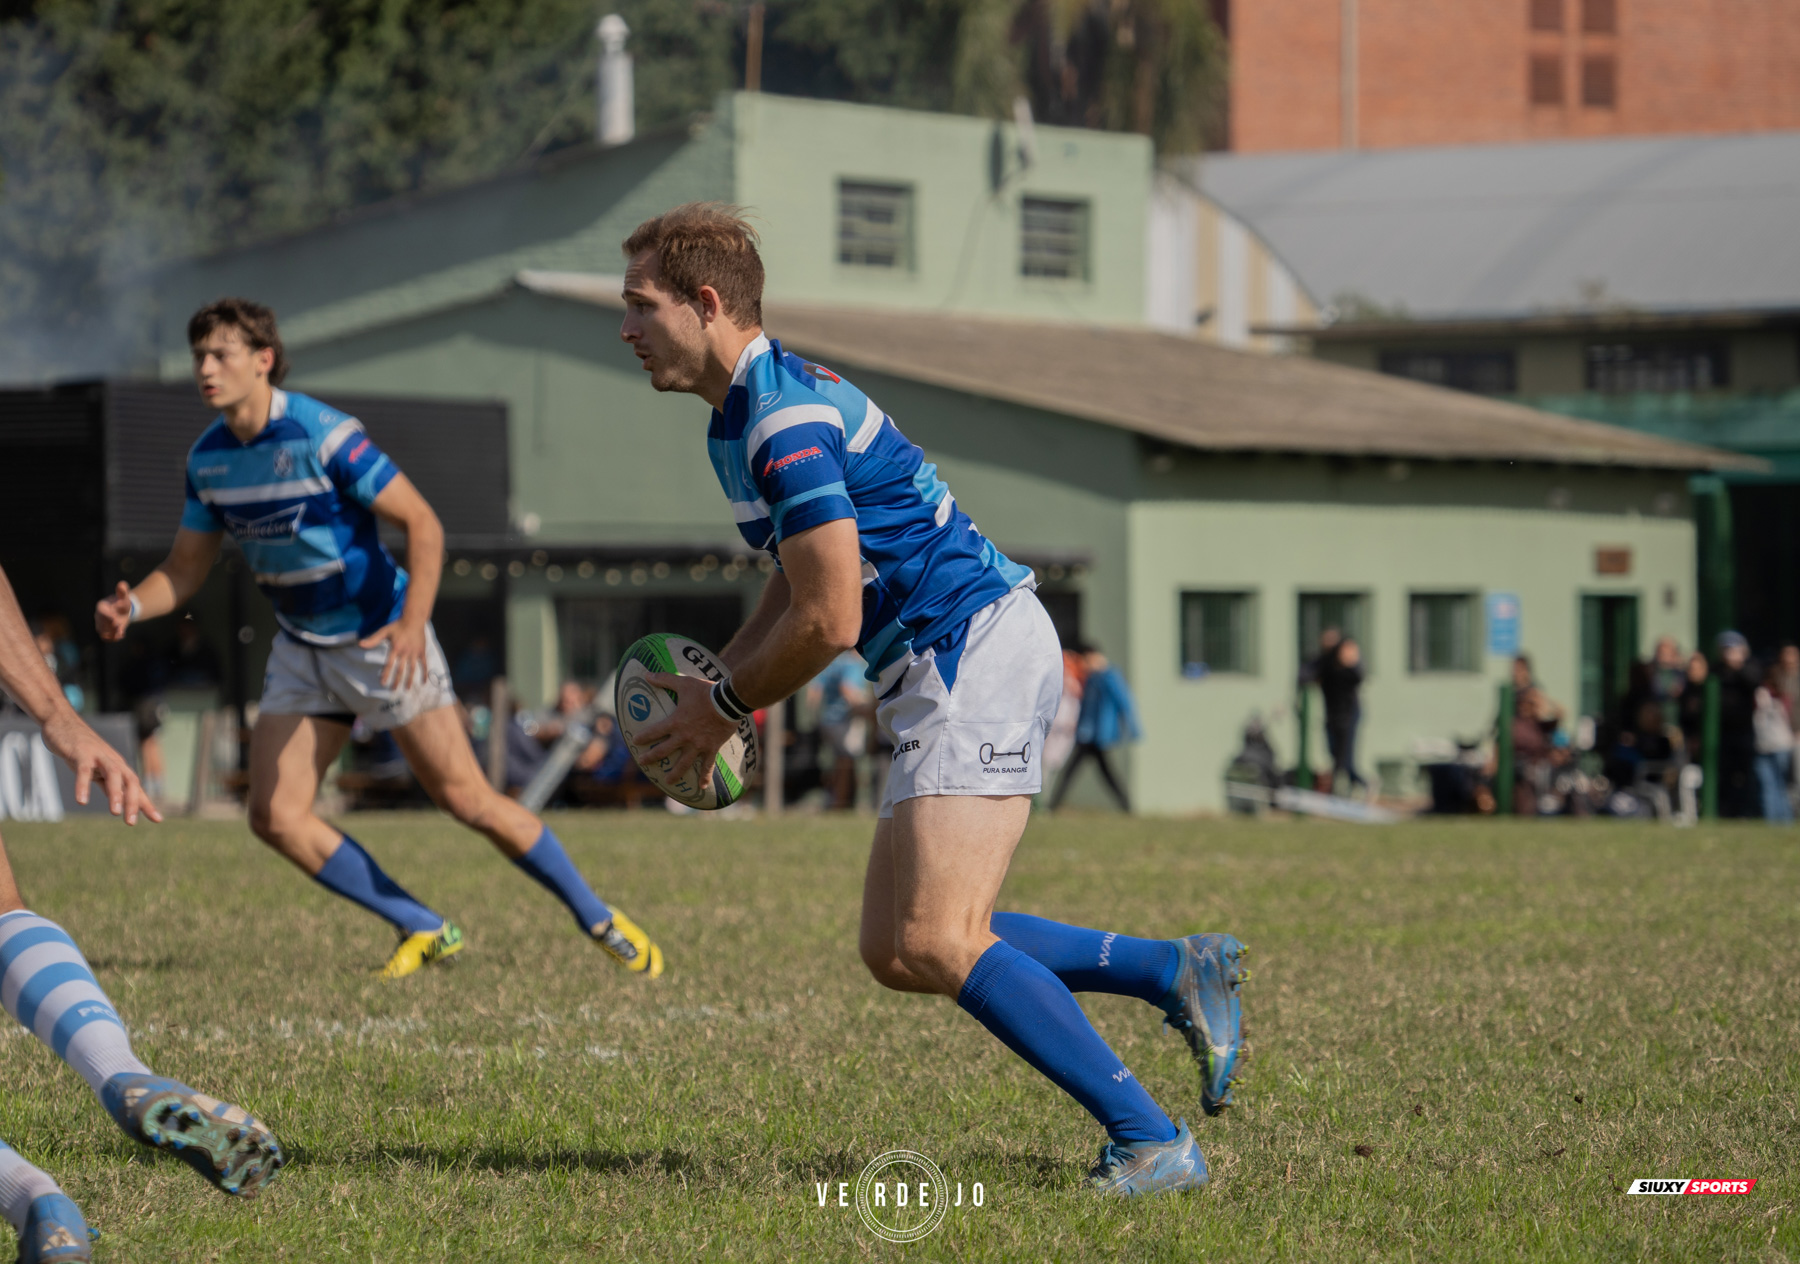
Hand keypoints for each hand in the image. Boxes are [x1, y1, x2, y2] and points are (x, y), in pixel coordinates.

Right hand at [39, 710, 161, 824]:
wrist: (63, 723)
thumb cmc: (83, 750)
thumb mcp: (98, 769)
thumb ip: (109, 786)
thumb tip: (122, 805)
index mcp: (118, 767)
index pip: (136, 787)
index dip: (146, 803)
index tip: (158, 820)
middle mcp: (113, 761)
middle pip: (130, 781)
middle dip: (133, 802)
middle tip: (131, 822)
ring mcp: (98, 756)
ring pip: (113, 774)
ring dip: (116, 794)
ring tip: (115, 812)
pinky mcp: (80, 753)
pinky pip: (83, 770)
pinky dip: (83, 785)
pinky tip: (82, 801)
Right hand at [96, 582, 132, 641]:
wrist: (123, 612)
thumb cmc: (122, 603)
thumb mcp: (124, 597)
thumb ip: (123, 591)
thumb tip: (122, 584)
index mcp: (102, 606)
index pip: (101, 611)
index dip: (107, 615)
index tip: (114, 618)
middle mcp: (99, 617)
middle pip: (101, 623)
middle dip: (110, 625)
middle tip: (119, 625)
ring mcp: (101, 625)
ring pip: (103, 632)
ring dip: (111, 633)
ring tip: (121, 633)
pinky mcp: (106, 632)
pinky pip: (106, 638)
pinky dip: (112, 638)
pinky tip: (121, 636)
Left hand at [360, 618, 429, 689]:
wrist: (414, 619)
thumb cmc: (397, 626)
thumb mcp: (384, 631)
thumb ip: (373, 640)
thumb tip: (360, 644)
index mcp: (395, 648)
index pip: (389, 664)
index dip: (386, 674)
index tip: (383, 683)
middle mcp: (405, 652)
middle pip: (400, 669)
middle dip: (396, 681)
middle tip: (393, 690)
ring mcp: (414, 653)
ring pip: (412, 669)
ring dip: (409, 680)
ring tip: (406, 689)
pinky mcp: (421, 652)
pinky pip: (424, 665)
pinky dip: (424, 673)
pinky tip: (423, 682)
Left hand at [630, 673, 737, 787]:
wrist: (728, 701)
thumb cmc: (705, 692)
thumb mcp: (684, 682)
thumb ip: (665, 679)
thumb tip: (647, 674)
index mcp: (675, 722)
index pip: (654, 732)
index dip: (643, 737)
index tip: (635, 741)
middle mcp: (684, 737)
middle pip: (664, 751)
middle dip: (652, 757)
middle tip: (642, 762)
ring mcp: (698, 745)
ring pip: (683, 763)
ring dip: (675, 773)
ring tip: (668, 782)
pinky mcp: (711, 748)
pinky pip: (707, 765)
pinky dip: (705, 777)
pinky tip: (702, 788)